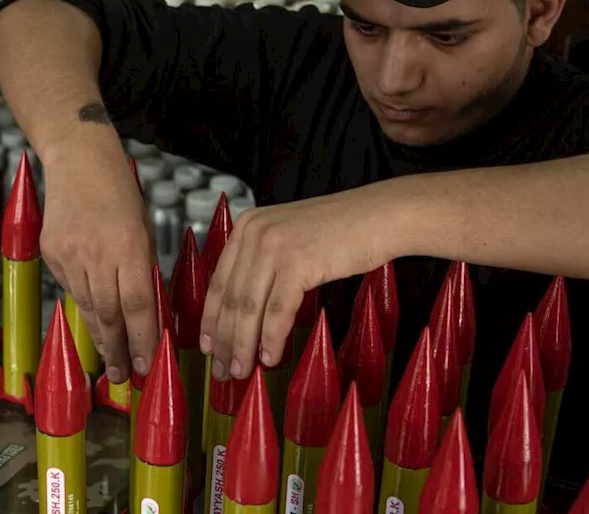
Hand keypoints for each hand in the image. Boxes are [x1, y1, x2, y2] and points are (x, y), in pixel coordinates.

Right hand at [40, 140, 156, 383]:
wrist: (78, 160)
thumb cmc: (121, 192)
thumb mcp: (145, 228)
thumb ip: (145, 269)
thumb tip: (148, 313)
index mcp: (131, 246)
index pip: (138, 305)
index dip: (142, 339)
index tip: (145, 364)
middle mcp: (98, 253)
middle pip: (109, 314)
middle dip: (116, 349)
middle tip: (121, 377)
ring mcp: (69, 254)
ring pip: (87, 306)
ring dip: (100, 335)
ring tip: (108, 359)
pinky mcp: (50, 252)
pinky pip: (71, 287)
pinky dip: (83, 303)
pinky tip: (92, 315)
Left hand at [199, 184, 402, 380]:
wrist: (381, 216)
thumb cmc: (342, 232)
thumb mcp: (289, 237)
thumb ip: (263, 261)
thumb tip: (244, 312)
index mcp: (248, 226)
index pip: (219, 281)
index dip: (210, 319)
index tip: (207, 346)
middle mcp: (255, 232)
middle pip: (231, 298)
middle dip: (224, 340)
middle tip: (223, 369)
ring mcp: (275, 246)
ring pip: (249, 308)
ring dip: (243, 345)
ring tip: (241, 371)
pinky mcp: (299, 262)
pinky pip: (277, 311)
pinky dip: (271, 339)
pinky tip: (269, 358)